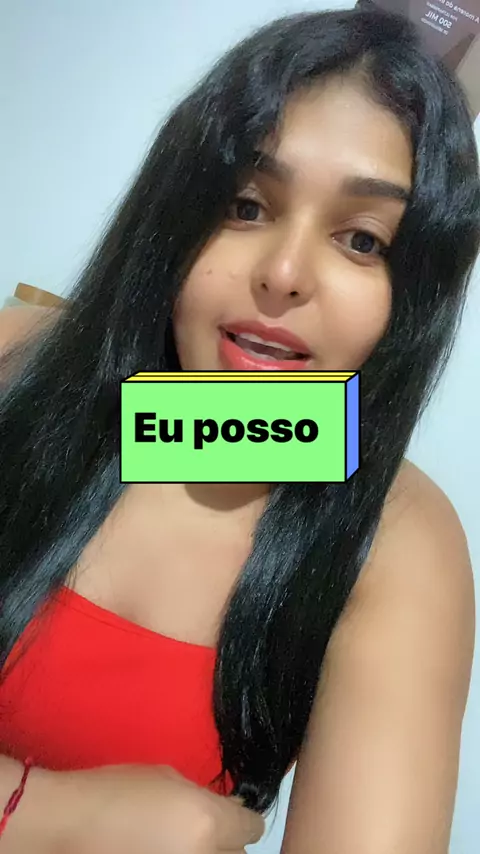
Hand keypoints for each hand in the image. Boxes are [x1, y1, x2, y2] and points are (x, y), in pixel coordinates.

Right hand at [67, 763, 264, 853]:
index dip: (242, 818)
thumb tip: (227, 810)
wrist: (68, 826)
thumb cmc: (117, 790)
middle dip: (226, 841)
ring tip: (181, 843)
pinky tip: (164, 851)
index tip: (232, 815)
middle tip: (204, 831)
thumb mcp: (168, 779)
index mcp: (207, 823)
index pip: (252, 828)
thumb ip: (204, 798)